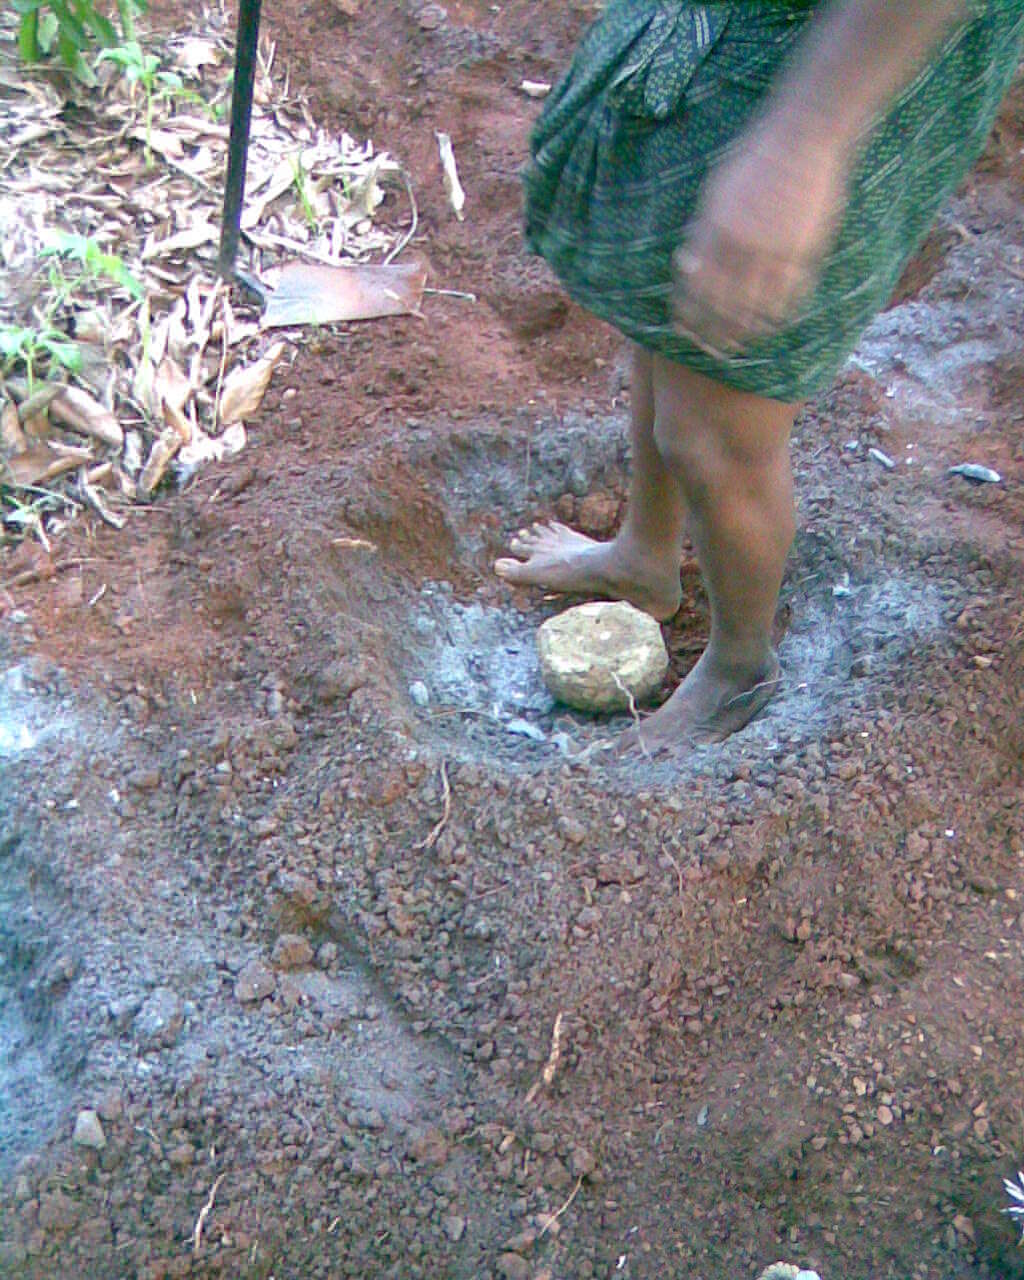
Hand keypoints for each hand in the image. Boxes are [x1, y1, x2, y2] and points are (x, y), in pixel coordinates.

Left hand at [672, 123, 850, 354]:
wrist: (804, 135)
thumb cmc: (755, 157)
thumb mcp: (715, 190)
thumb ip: (702, 230)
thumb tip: (687, 263)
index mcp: (716, 232)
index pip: (694, 288)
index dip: (686, 314)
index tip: (682, 329)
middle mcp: (743, 246)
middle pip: (722, 307)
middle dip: (712, 334)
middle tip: (711, 349)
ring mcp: (777, 251)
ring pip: (756, 309)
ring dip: (744, 332)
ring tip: (738, 344)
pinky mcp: (807, 251)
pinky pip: (791, 296)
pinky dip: (779, 315)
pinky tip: (772, 323)